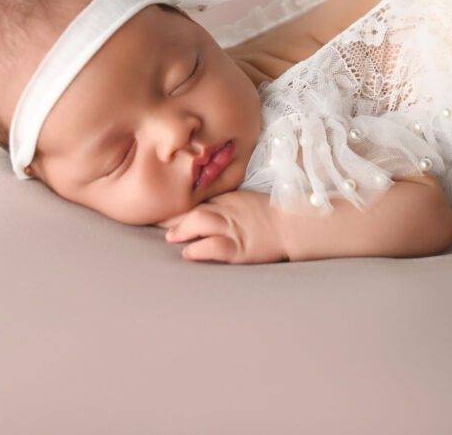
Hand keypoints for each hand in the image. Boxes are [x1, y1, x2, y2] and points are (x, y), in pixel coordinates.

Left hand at [162, 190, 287, 263]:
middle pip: (193, 208)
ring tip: (171, 237)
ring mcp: (234, 229)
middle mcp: (228, 211)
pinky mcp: (240, 249)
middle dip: (172, 215)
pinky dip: (198, 249)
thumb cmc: (271, 214)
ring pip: (200, 222)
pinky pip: (214, 246)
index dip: (176, 204)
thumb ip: (223, 202)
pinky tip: (188, 253)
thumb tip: (198, 210)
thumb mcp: (244, 201)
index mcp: (228, 198)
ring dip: (181, 230)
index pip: (197, 198)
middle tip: (156, 220)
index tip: (159, 204)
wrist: (295, 225)